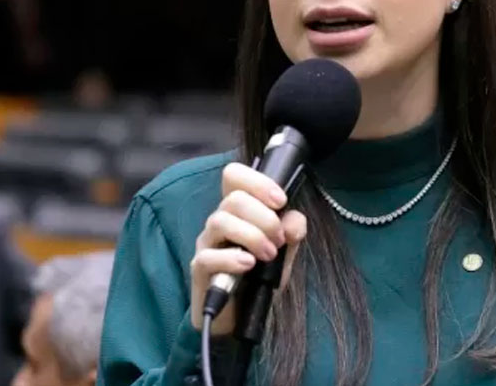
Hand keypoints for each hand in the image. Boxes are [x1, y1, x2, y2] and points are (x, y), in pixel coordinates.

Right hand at [189, 162, 307, 334]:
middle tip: (279, 240)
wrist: (240, 320)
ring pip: (220, 221)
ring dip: (252, 235)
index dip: (257, 181)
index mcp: (238, 211)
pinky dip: (231, 258)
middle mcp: (219, 222)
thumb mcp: (284, 256)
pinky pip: (208, 256)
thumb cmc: (257, 280)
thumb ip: (292, 235)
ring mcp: (206, 245)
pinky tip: (249, 265)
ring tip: (268, 255)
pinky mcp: (200, 270)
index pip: (234, 176)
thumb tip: (295, 220)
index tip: (280, 201)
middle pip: (233, 199)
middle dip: (264, 217)